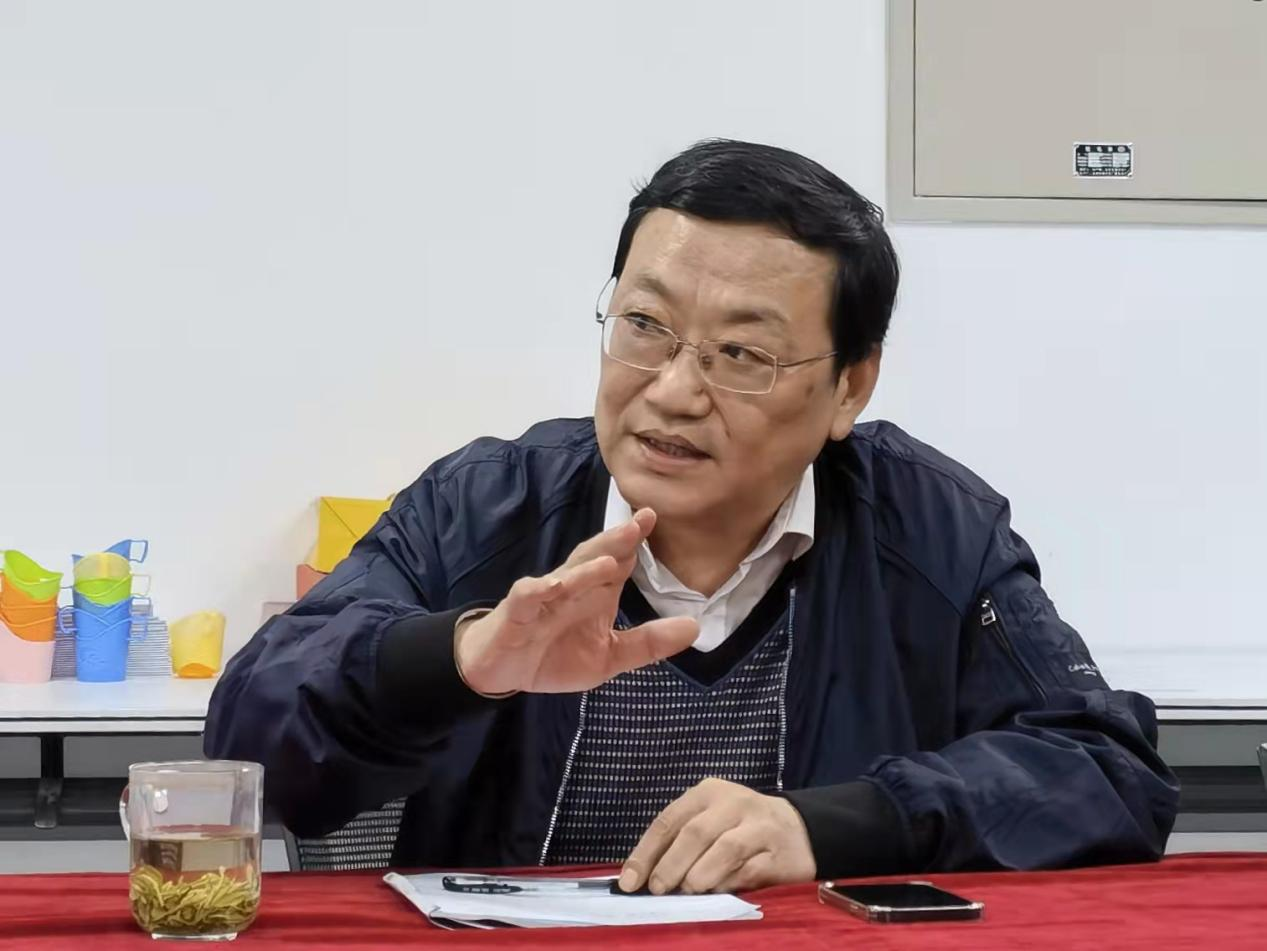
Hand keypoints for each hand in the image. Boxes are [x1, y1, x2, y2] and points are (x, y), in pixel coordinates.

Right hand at [454, 508, 698, 695]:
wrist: (503, 670)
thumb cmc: (555, 655)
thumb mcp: (609, 656)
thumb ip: (648, 643)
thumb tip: (695, 627)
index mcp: (595, 595)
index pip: (619, 562)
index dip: (635, 541)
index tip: (654, 517)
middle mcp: (572, 589)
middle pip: (594, 559)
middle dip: (615, 541)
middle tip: (639, 522)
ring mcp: (544, 599)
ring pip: (566, 576)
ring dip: (586, 568)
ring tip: (611, 560)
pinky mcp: (517, 614)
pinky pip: (528, 598)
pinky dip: (539, 590)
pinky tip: (554, 585)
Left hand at [618, 778, 816, 894]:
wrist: (800, 829)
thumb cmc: (741, 826)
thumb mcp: (709, 819)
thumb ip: (679, 841)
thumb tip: (642, 876)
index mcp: (708, 792)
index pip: (669, 820)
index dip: (646, 852)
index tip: (630, 881)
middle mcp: (733, 803)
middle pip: (695, 833)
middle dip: (670, 865)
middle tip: (658, 890)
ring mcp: (758, 827)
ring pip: (723, 850)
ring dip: (698, 876)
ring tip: (687, 891)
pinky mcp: (777, 853)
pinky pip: (747, 871)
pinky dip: (727, 884)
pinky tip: (716, 892)